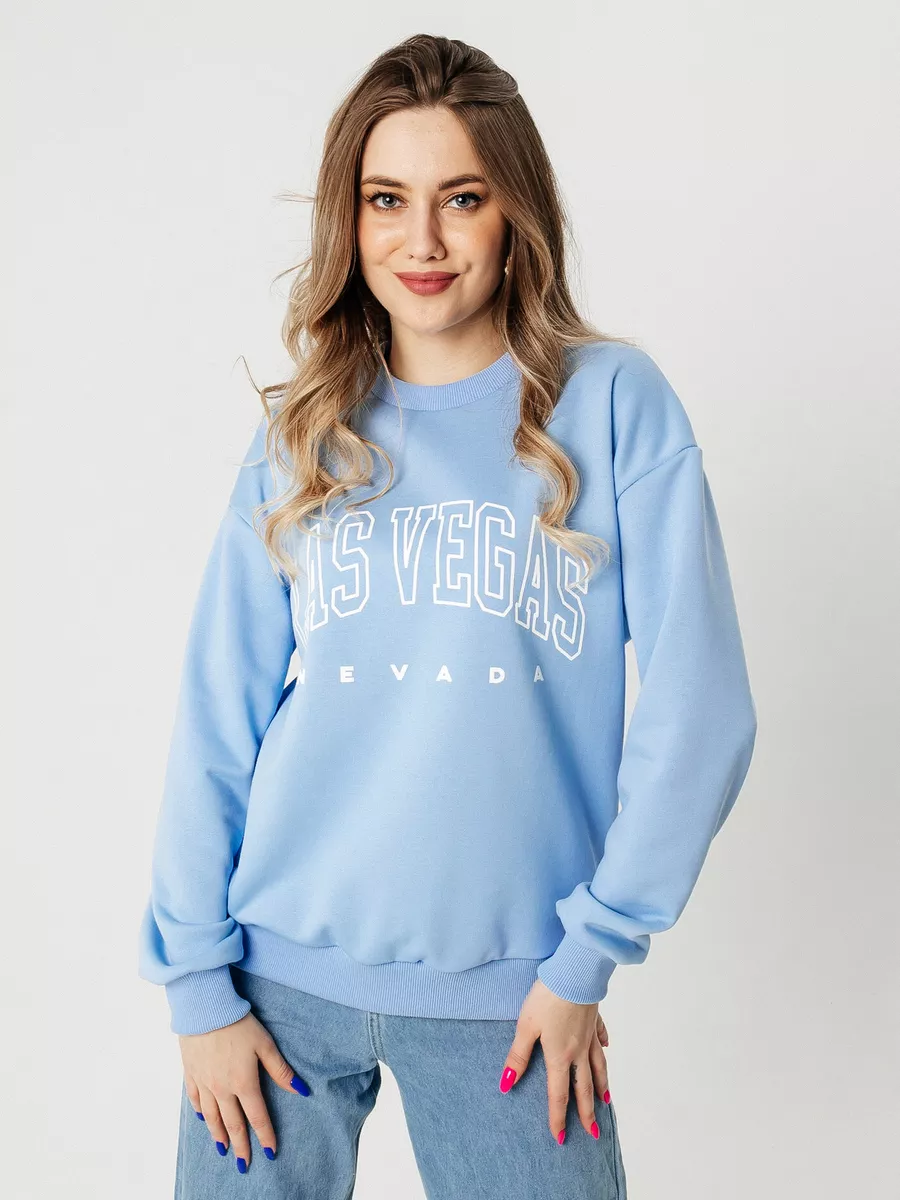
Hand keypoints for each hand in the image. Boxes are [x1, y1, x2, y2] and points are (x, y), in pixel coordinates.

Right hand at [179, 1010, 311, 1172]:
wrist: (204, 1009)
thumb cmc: (238, 1023)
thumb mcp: (264, 1044)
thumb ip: (280, 1070)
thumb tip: (300, 1090)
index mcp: (244, 1083)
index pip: (257, 1117)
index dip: (265, 1136)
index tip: (270, 1152)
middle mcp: (222, 1089)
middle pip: (233, 1124)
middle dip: (240, 1145)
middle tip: (243, 1164)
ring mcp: (204, 1082)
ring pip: (211, 1117)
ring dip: (219, 1135)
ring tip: (223, 1149)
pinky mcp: (191, 1073)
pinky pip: (196, 1099)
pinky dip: (200, 1112)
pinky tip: (203, 1118)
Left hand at [499, 978, 610, 1143]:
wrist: (575, 971)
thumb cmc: (547, 997)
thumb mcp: (526, 1026)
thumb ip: (518, 1056)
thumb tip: (507, 1085)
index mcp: (560, 1056)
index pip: (558, 1094)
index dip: (558, 1118)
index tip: (560, 1138)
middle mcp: (579, 1051)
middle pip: (584, 1087)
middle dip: (587, 1113)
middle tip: (592, 1133)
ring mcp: (590, 1035)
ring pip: (598, 1067)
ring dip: (602, 1087)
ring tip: (605, 1102)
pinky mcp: (594, 1018)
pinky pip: (601, 1038)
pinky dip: (604, 1047)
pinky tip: (606, 1048)